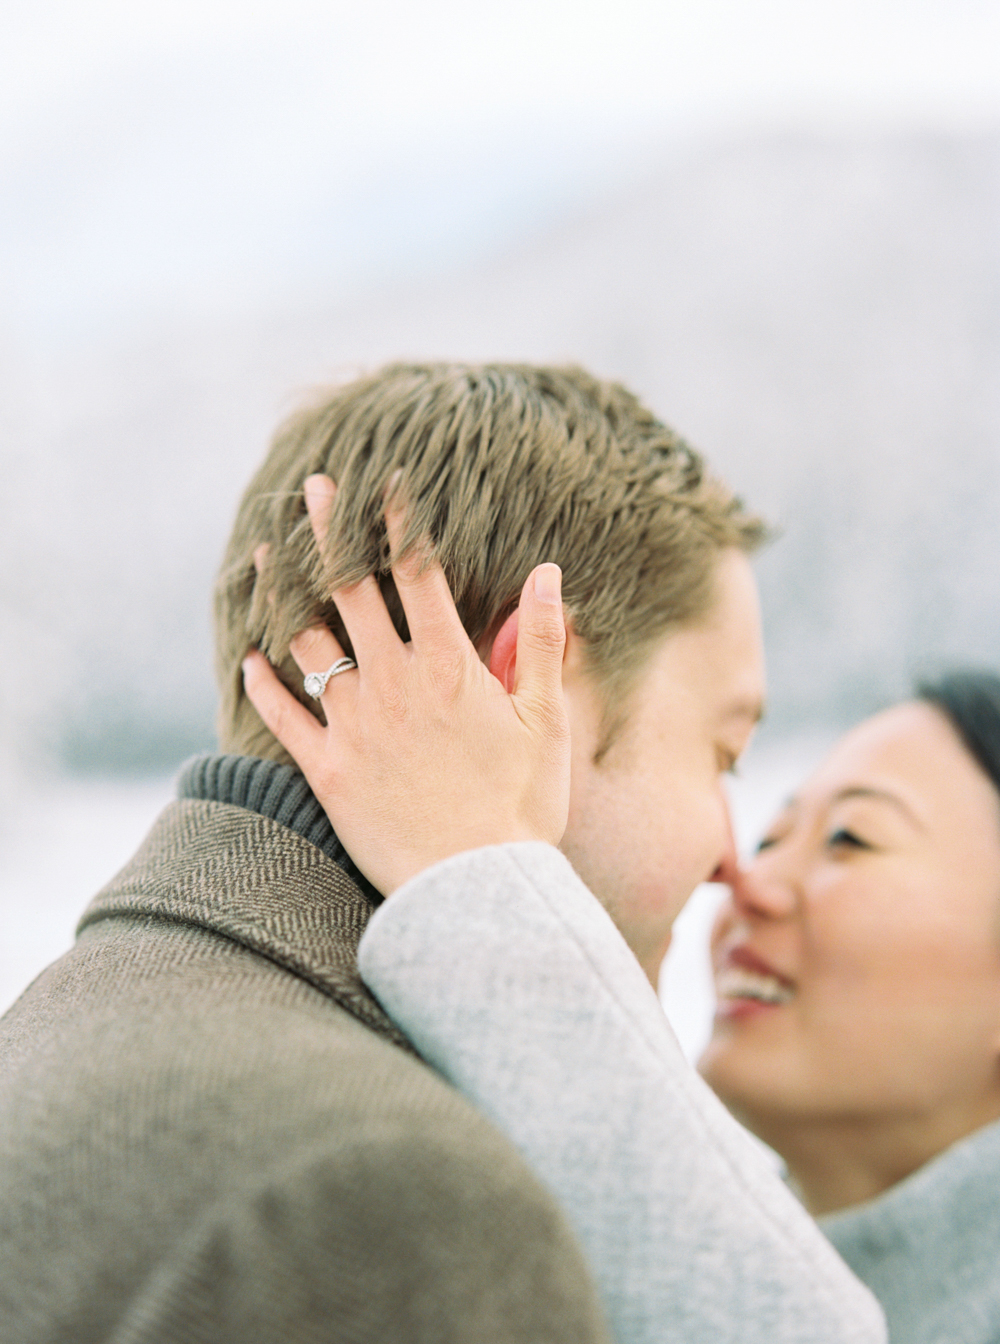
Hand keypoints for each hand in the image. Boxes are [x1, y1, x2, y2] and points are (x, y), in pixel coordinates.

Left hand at [242, 475, 569, 894]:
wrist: (477, 889)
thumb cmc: (523, 807)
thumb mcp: (548, 721)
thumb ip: (540, 642)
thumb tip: (548, 572)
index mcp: (449, 668)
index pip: (418, 575)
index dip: (398, 523)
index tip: (383, 483)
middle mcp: (393, 684)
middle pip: (350, 591)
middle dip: (329, 532)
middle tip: (311, 487)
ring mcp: (353, 725)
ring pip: (307, 641)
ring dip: (285, 592)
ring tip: (269, 554)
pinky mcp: (326, 769)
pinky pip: (282, 716)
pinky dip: (263, 683)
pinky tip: (250, 657)